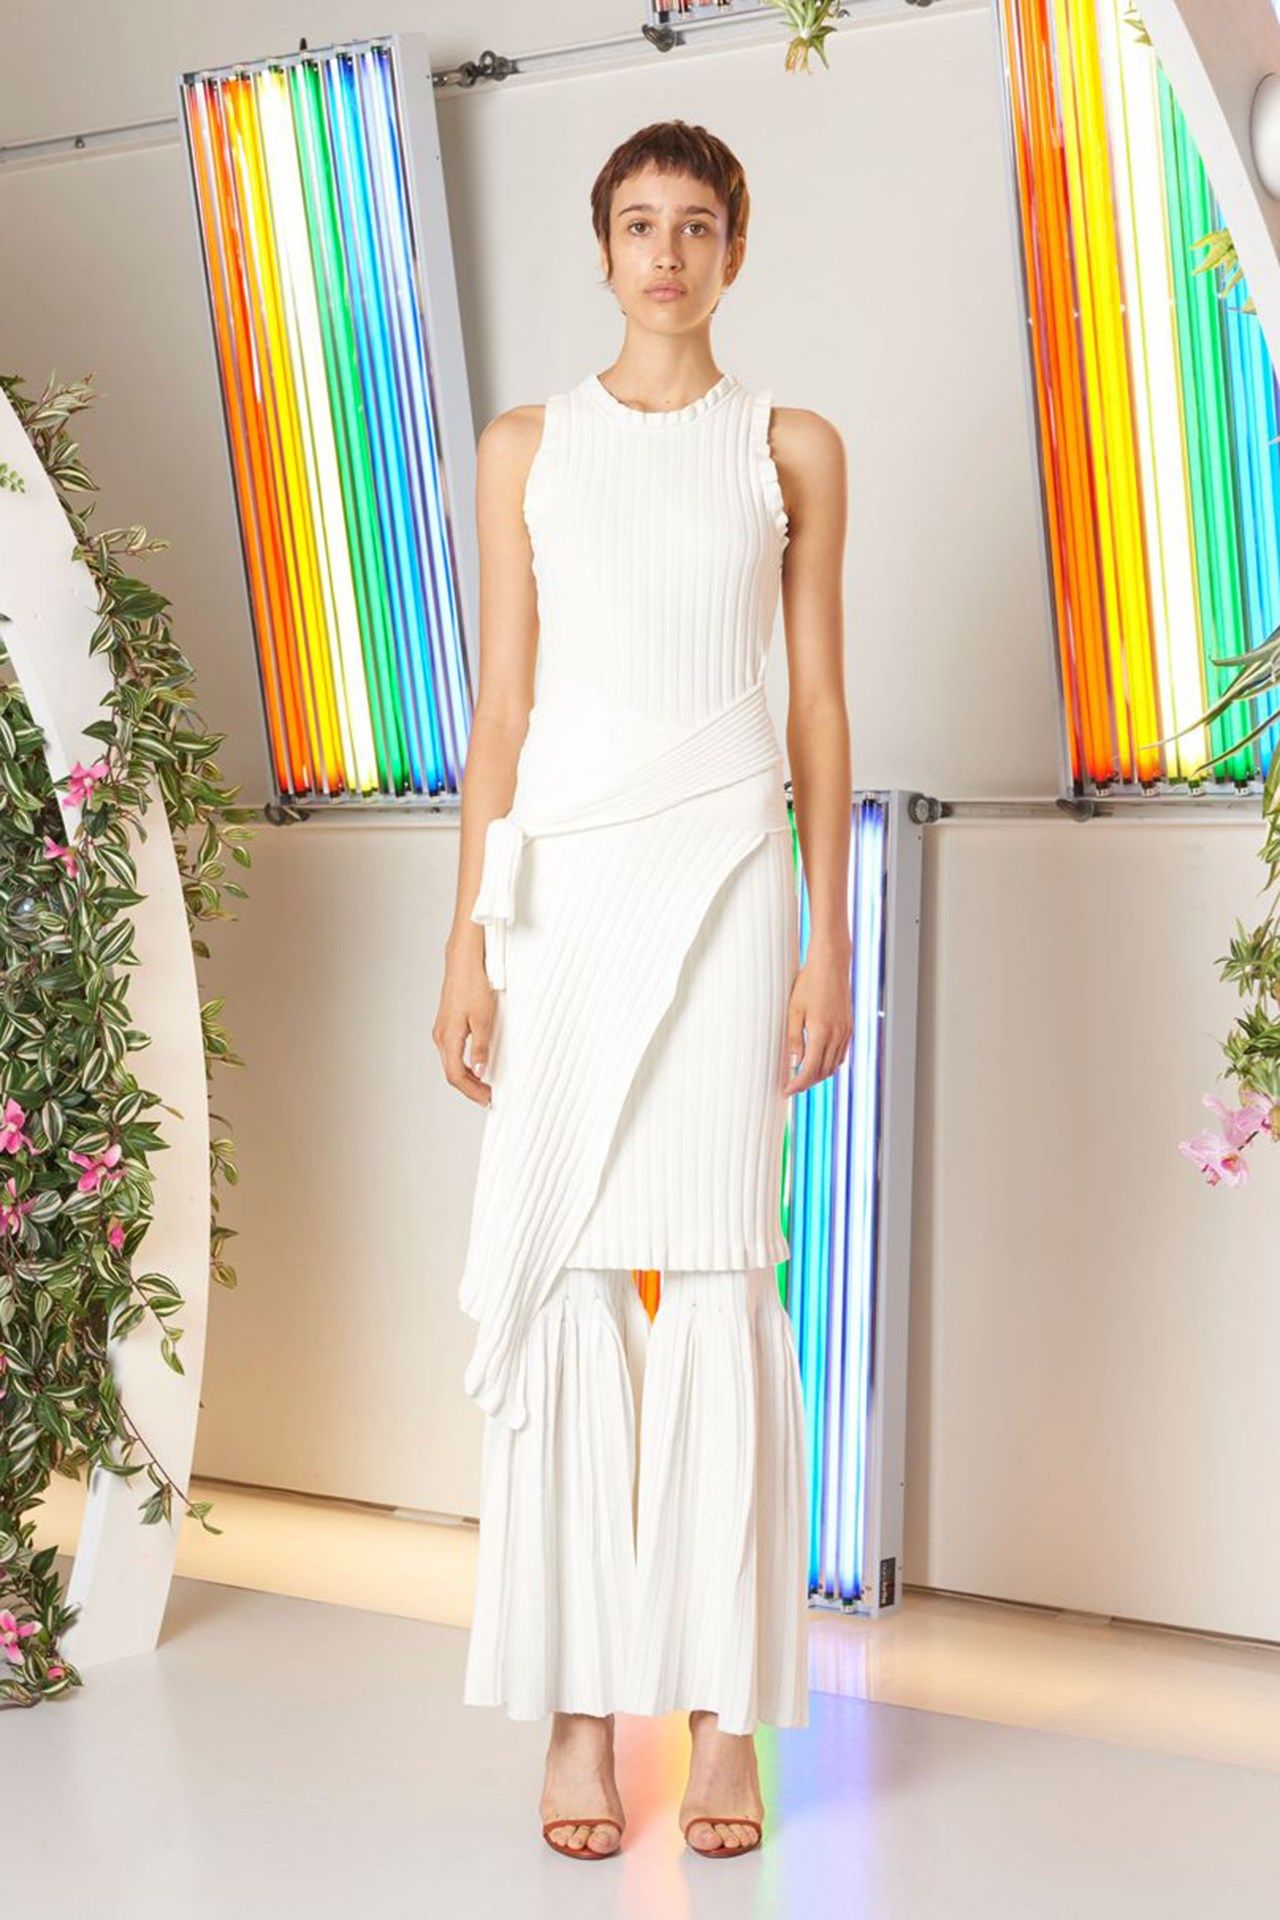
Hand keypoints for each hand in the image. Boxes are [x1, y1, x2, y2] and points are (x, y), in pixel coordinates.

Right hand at [433, 949, 496, 1104]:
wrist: (464, 961)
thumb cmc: (473, 984)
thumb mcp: (483, 1019)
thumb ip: (480, 1047)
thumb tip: (479, 1070)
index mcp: (448, 1037)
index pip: (456, 1075)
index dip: (471, 1091)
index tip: (486, 1098)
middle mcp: (441, 1036)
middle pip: (452, 1072)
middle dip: (470, 1088)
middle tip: (488, 1096)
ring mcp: (442, 1030)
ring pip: (451, 1062)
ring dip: (467, 1077)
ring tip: (484, 1084)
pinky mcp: (447, 1023)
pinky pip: (452, 1052)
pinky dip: (463, 1063)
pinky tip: (475, 1064)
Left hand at [782, 946, 851, 1097]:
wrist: (831, 965)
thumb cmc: (809, 984)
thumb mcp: (794, 1010)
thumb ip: (794, 1038)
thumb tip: (793, 1062)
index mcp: (821, 1033)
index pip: (810, 1070)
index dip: (798, 1084)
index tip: (786, 1090)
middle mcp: (837, 1036)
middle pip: (823, 1072)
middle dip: (807, 1083)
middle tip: (791, 1087)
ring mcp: (845, 1032)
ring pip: (833, 1065)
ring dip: (818, 1075)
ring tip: (802, 1078)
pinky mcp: (848, 1027)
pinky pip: (841, 1054)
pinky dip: (829, 1064)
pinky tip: (818, 1062)